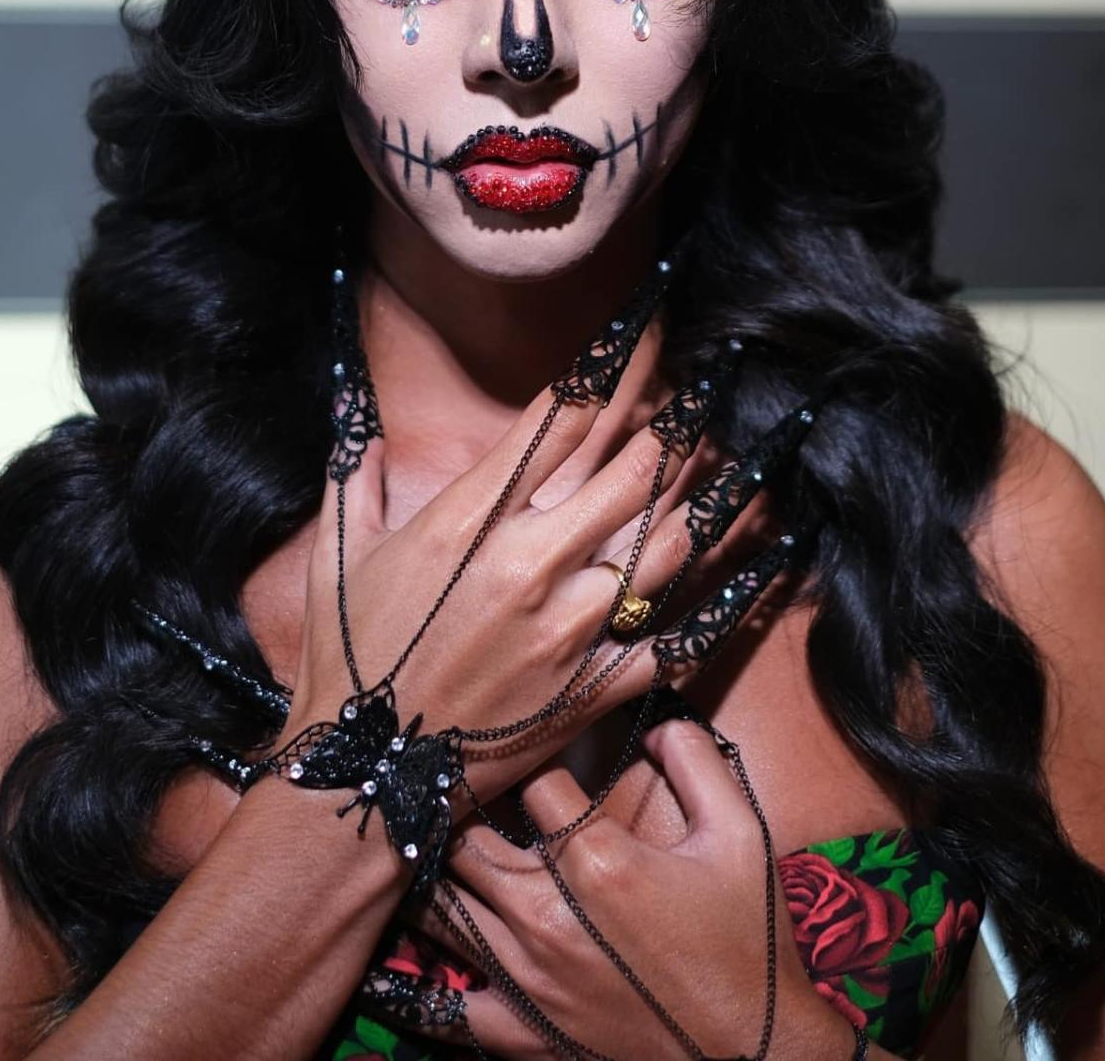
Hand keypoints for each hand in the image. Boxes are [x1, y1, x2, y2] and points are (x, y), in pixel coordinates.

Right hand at [287, 333, 717, 795]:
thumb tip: (356, 413)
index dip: (607, 365)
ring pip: (665, 545)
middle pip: (629, 470)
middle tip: (709, 380)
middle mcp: (529, 565)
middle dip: (674, 418)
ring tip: (736, 453)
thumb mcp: (339, 552)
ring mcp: (569, 630)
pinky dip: (724, 604)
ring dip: (707, 493)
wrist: (362, 778)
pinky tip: (765, 566)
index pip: (557, 420)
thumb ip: (355, 474)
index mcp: (468, 520)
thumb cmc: (348, 659)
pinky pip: (675, 641)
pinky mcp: (592, 689)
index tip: (638, 327)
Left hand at [389, 722, 852, 1060]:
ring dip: (441, 878)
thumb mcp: (740, 833)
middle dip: (466, 811)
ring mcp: (528, 979)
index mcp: (596, 861)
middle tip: (470, 794)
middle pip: (465, 841)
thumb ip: (696, 759)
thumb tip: (655, 722)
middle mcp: (547, 916)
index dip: (537, 760)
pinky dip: (443, 977)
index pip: (533, 782)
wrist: (754, 1051)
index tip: (540, 755)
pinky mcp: (524, 1033)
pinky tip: (451, 949)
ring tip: (440, 853)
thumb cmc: (747, 940)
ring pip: (442, 911)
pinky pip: (454, 1005)